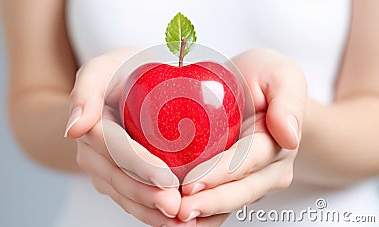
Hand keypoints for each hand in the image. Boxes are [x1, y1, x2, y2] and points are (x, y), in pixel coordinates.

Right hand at [65, 48, 193, 226]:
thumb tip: (73, 128)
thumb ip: (85, 90)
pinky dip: (151, 213)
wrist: (118, 88)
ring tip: (179, 221)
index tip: (166, 179)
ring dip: (151, 211)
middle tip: (176, 206)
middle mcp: (94, 154)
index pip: (115, 148)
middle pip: (120, 179)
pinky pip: (132, 200)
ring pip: (126, 196)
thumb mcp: (101, 69)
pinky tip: (173, 222)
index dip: (139, 165)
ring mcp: (105, 170)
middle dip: (148, 196)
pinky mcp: (118, 179)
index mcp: (92, 126)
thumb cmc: (118, 74)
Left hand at [177, 48, 306, 221]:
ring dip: (202, 215)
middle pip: (238, 192)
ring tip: (172, 218)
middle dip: (208, 204)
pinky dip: (201, 215)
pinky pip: (219, 206)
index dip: (220, 174)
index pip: (247, 162)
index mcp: (276, 143)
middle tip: (177, 210)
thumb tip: (289, 135)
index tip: (192, 184)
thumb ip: (288, 100)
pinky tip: (175, 219)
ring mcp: (251, 180)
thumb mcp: (281, 75)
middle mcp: (267, 170)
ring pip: (228, 204)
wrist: (258, 94)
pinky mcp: (234, 184)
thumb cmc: (265, 81)